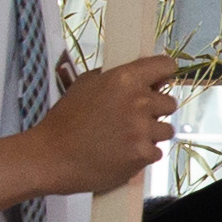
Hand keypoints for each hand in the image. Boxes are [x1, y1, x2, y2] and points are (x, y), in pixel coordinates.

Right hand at [27, 53, 181, 198]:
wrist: (51, 156)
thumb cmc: (65, 121)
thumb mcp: (85, 84)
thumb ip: (116, 77)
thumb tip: (143, 77)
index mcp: (124, 79)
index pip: (165, 65)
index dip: (164, 74)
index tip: (160, 81)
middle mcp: (138, 101)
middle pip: (170, 102)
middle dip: (156, 110)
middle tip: (134, 118)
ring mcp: (142, 129)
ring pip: (166, 129)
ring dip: (151, 134)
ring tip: (126, 138)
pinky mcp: (142, 153)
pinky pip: (156, 152)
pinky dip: (143, 154)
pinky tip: (122, 153)